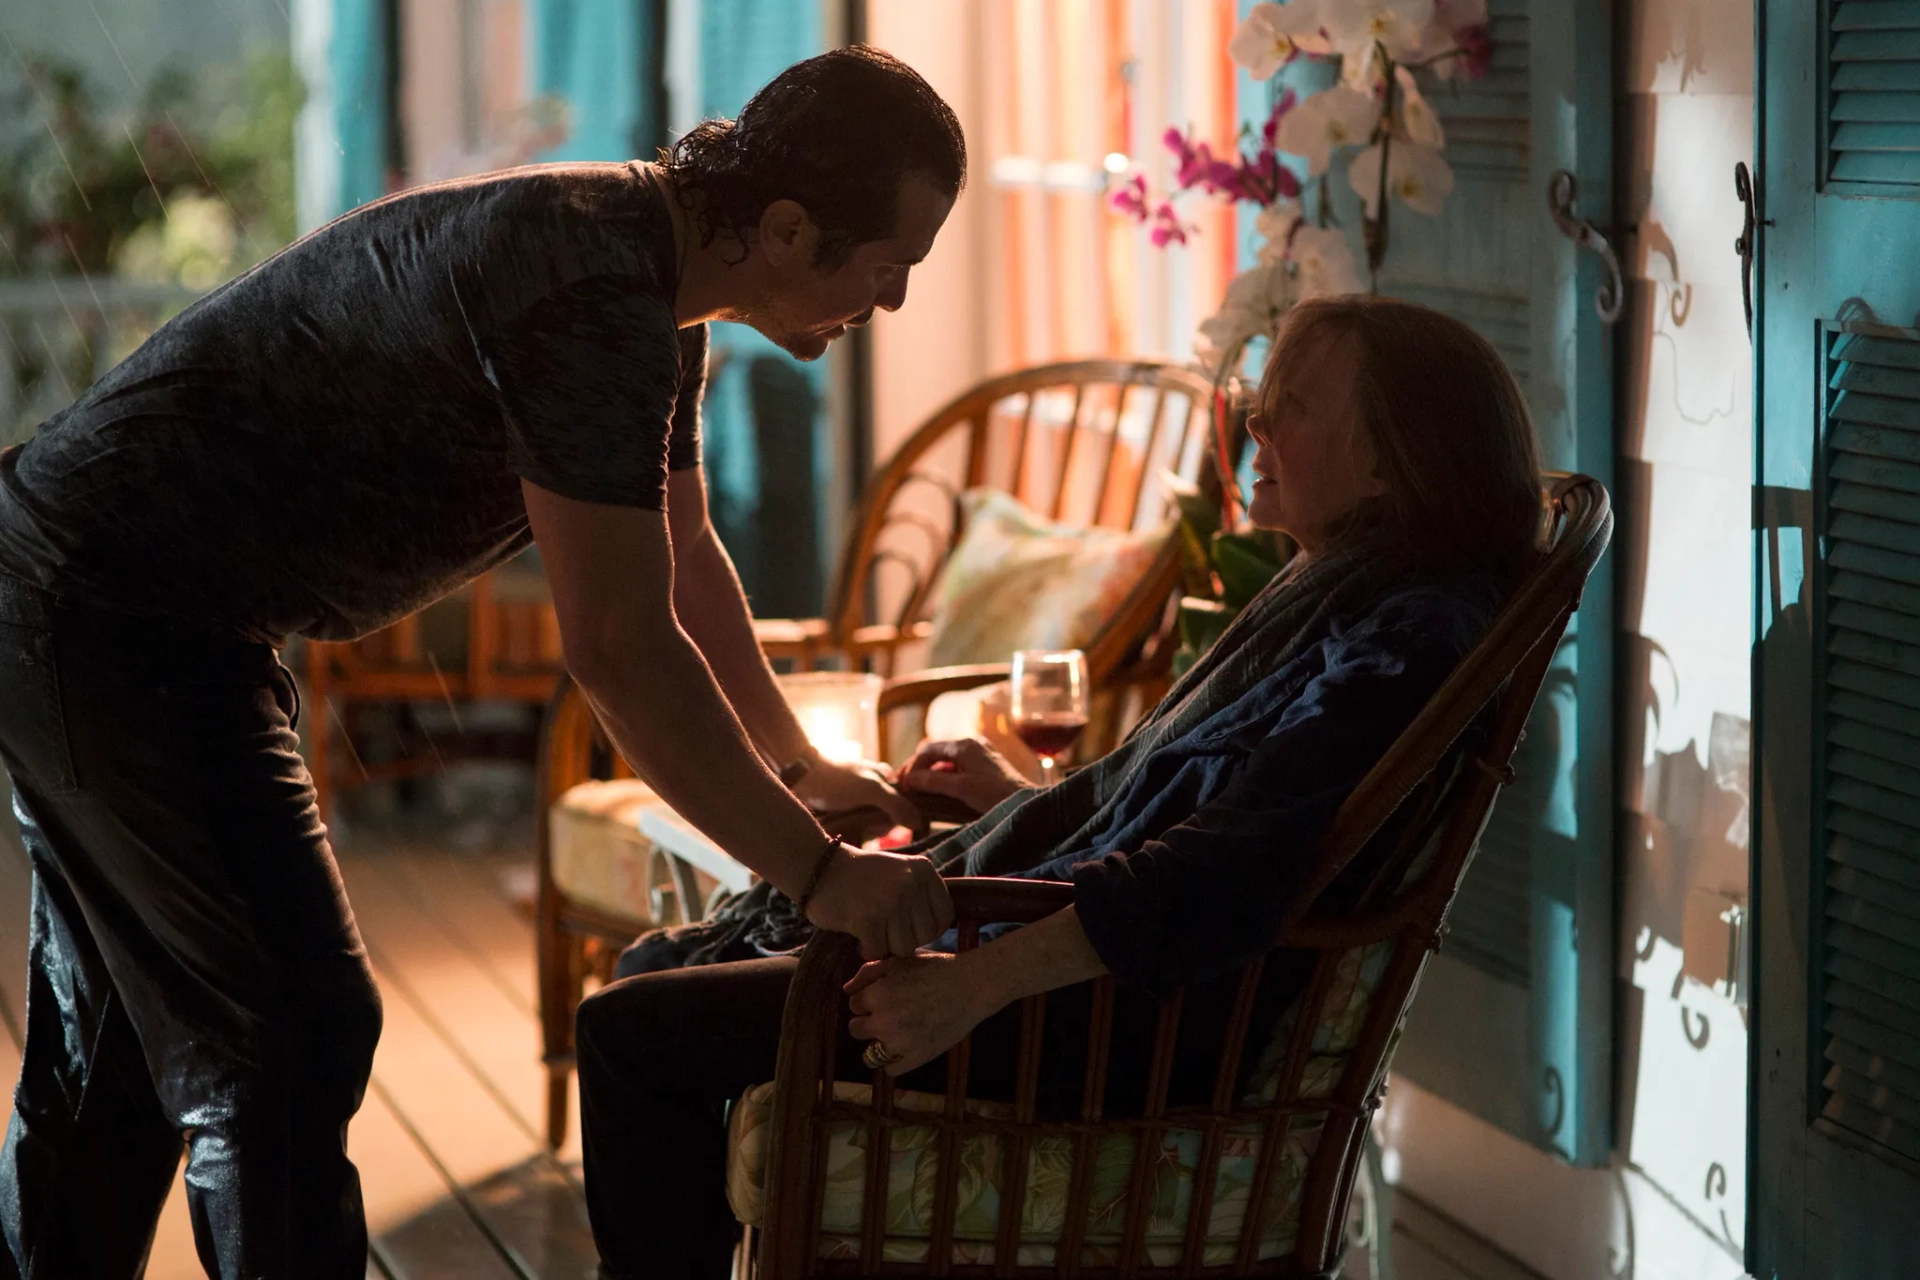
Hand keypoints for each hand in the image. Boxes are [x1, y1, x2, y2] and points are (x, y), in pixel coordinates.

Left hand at [795, 758, 926, 836]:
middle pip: (888, 817)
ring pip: (871, 823)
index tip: (880, 823)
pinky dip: (852, 829)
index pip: (905, 806)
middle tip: (861, 825)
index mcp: (887, 778)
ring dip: (862, 829)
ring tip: (848, 825)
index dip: (897, 819)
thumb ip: (896, 805)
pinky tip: (843, 829)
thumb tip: (917, 824)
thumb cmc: (837, 780)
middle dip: (876, 825)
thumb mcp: (871, 790)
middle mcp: (876, 787)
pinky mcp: (845, 808)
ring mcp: (859, 799)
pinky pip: (856, 825)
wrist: (800, 777)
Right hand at [803, 846, 953, 959]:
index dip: (929, 929)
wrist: (817, 867)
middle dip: (905, 938)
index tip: (909, 927)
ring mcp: (890, 901)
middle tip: (885, 928)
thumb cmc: (859, 876)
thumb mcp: (899, 872)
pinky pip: (879, 951)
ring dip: (886, 945)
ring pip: (904, 947)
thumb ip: (920, 893)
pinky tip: (858, 935)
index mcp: (923, 870)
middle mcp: (910, 883)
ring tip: (872, 930)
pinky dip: (867, 949)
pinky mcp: (868, 918)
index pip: (945, 915)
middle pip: (925, 935)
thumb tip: (938, 930)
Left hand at [845, 953, 996, 1074]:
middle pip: (855, 1029)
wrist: (972, 986)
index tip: (886, 997)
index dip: (869, 999)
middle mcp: (883, 1021)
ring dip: (878, 1044)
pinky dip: (894, 1061)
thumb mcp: (900, 961)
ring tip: (896, 1034)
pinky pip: (890, 1069)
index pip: (854, 1004)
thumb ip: (869, 972)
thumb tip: (847, 990)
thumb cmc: (937, 968)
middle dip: (869, 1021)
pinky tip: (904, 1048)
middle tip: (890, 1015)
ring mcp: (899, 1043)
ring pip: (870, 1054)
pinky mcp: (916, 1057)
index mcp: (877, 995)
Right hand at [895, 738, 1030, 816]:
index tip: (902, 785)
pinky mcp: (986, 766)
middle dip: (919, 769)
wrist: (1027, 803)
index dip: (912, 766)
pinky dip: (945, 777)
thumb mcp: (961, 788)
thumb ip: (932, 781)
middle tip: (906, 787)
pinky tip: (940, 792)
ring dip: (931, 774)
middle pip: (936, 753)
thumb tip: (908, 779)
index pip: (927, 750)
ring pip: (947, 761)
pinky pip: (958, 767)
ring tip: (919, 792)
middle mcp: (971, 744)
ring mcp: (980, 754)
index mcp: (964, 745)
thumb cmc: (995, 795)